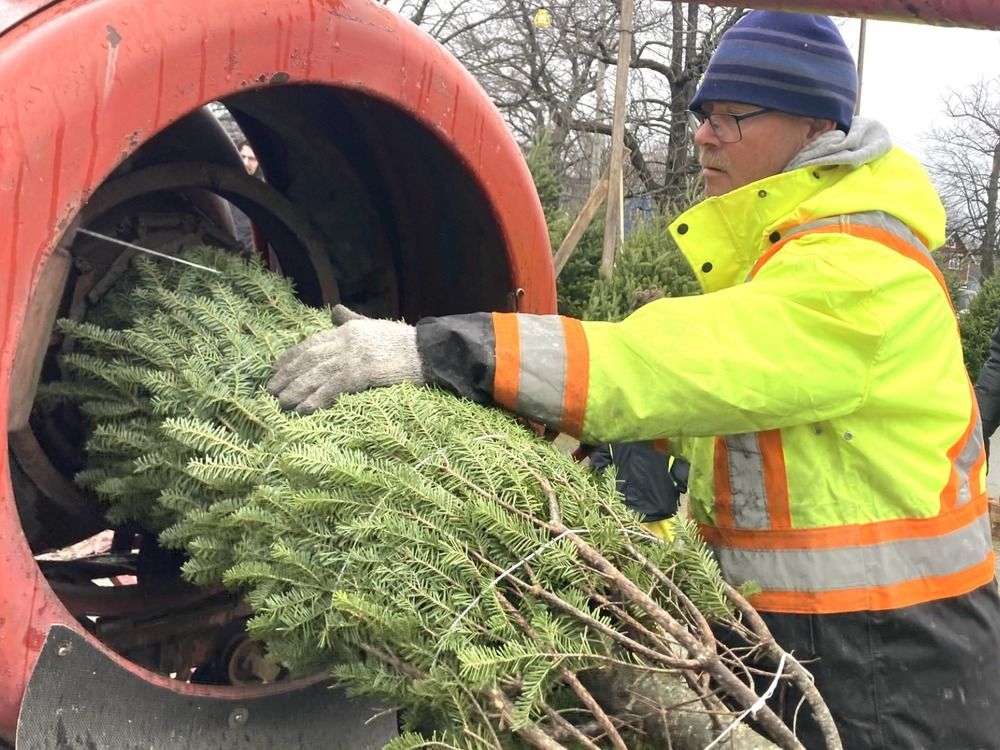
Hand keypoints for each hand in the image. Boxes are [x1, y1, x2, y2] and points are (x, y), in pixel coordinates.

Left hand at [267, 305, 424, 412]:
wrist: (427, 352)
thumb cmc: (403, 342)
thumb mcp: (373, 325)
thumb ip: (351, 319)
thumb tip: (333, 311)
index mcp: (347, 330)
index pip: (311, 343)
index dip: (290, 357)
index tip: (275, 369)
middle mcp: (345, 341)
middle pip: (308, 359)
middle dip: (287, 375)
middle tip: (271, 390)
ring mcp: (352, 357)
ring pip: (315, 375)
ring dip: (296, 390)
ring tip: (281, 403)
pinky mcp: (361, 373)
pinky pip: (332, 389)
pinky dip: (316, 400)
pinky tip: (304, 410)